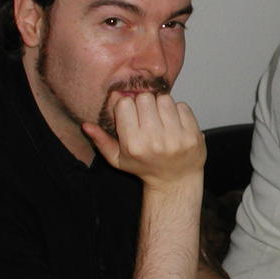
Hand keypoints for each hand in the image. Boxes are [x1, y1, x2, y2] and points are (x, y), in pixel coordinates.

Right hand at [83, 92, 204, 187]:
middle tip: (148, 117)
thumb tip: (85, 125)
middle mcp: (155, 141)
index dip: (127, 107)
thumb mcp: (118, 159)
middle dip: (145, 104)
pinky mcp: (193, 135)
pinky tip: (174, 124)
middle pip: (145, 98)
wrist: (175, 180)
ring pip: (165, 99)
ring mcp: (176, 138)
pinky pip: (182, 106)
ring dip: (162, 105)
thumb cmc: (144, 166)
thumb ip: (101, 141)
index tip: (132, 116)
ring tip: (161, 120)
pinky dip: (178, 111)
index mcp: (134, 144)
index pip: (125, 104)